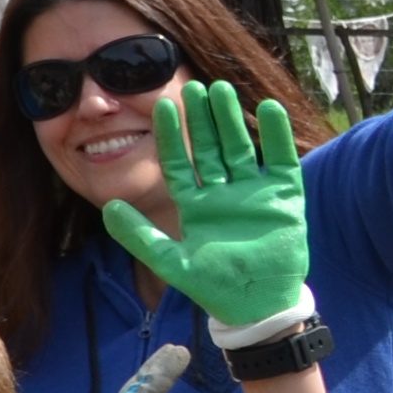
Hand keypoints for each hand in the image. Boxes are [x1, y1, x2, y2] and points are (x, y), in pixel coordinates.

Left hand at [98, 81, 315, 336]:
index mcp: (195, 205)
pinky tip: (268, 109)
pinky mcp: (283, 197)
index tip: (158, 106)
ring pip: (239, 147)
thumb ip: (140, 236)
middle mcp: (223, 193)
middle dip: (201, 119)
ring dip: (231, 120)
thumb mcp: (172, 261)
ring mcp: (253, 193)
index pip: (179, 162)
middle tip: (192, 86)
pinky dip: (275, 136)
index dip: (169, 136)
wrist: (258, 305)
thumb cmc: (214, 286)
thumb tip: (108, 207)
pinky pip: (279, 160)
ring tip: (221, 89)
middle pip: (209, 148)